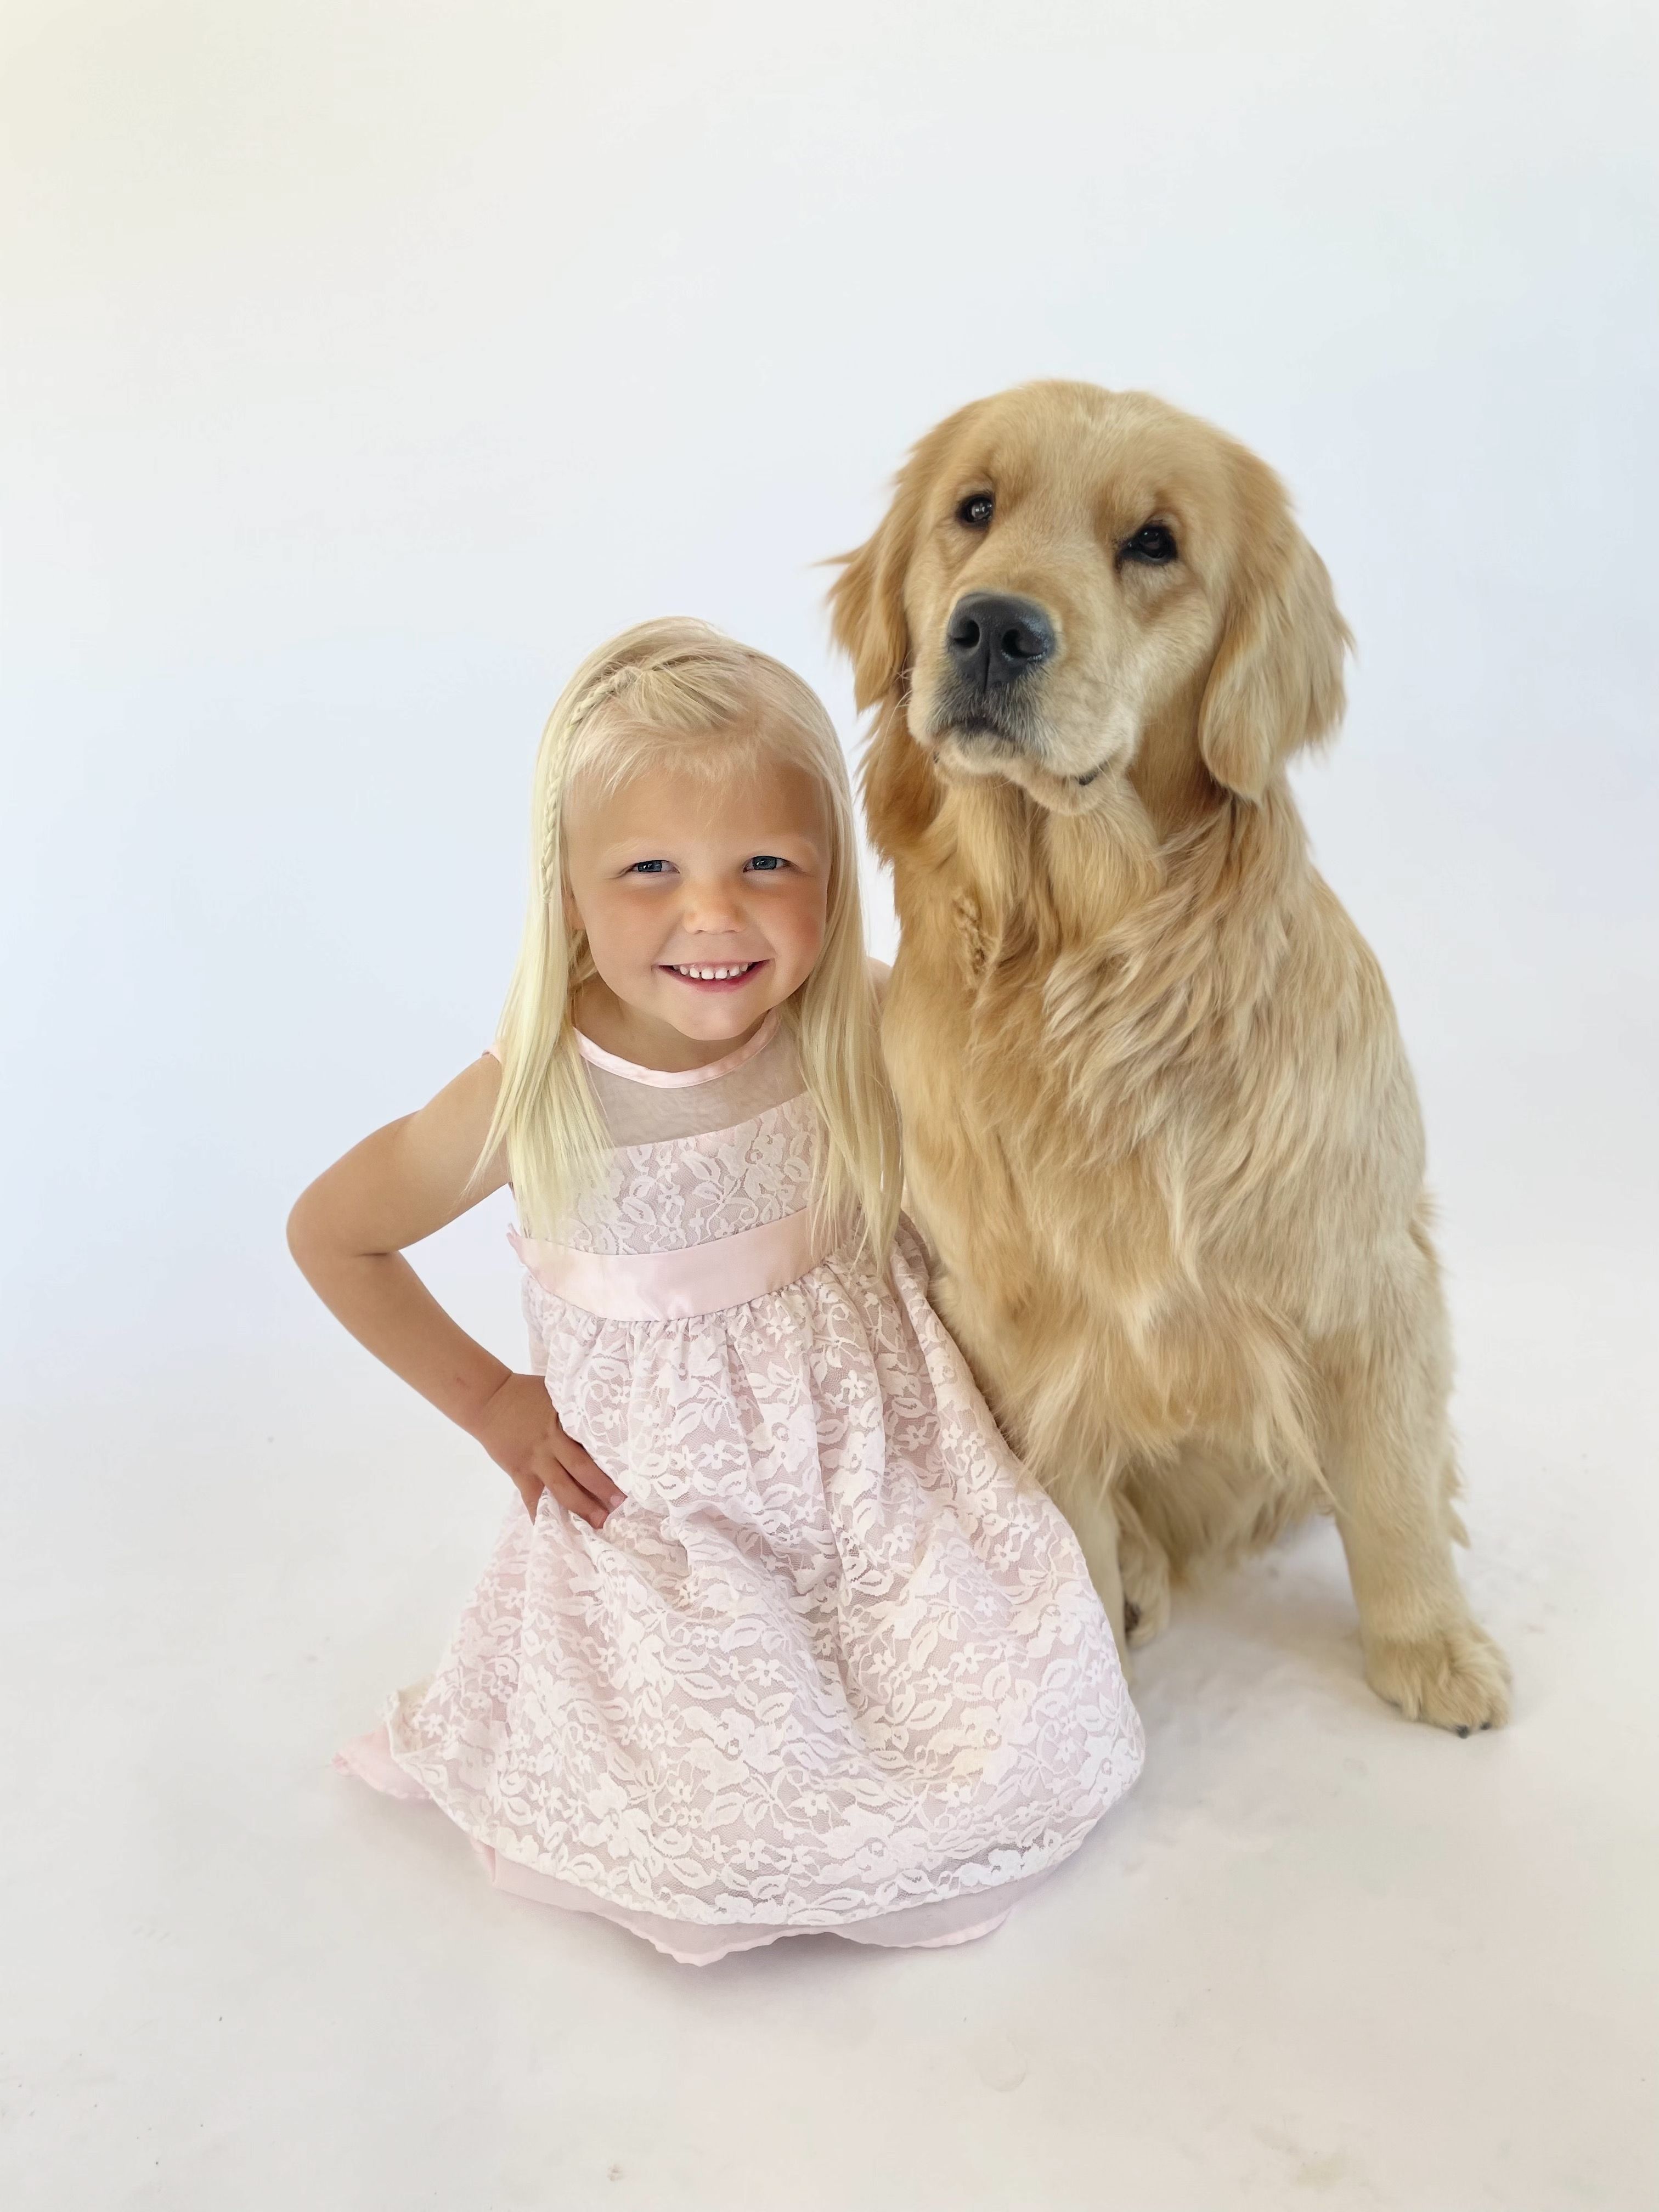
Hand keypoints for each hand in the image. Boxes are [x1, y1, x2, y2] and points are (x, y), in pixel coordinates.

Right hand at [471, 1372, 623, 1530]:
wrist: (489, 1400)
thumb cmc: (528, 1393)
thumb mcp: (557, 1394)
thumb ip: (577, 1409)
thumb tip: (609, 1415)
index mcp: (565, 1422)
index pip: (593, 1443)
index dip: (611, 1460)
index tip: (632, 1474)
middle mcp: (552, 1443)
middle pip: (581, 1469)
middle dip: (602, 1488)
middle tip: (622, 1506)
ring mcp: (535, 1461)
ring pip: (561, 1487)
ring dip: (581, 1506)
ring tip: (599, 1523)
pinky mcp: (519, 1473)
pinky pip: (532, 1499)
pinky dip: (542, 1515)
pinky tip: (556, 1531)